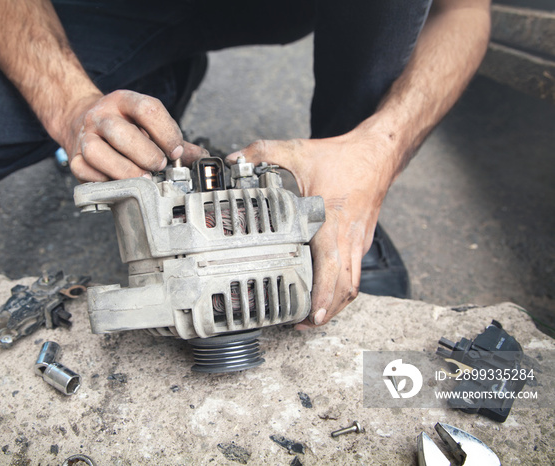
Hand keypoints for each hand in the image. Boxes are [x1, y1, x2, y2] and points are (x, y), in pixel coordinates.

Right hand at [64, 90, 207, 181]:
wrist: (83, 122)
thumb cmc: (125, 127)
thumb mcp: (150, 124)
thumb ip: (175, 140)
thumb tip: (201, 157)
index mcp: (124, 101)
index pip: (147, 109)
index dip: (166, 132)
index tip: (177, 152)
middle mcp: (101, 115)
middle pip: (120, 131)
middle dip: (145, 153)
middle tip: (160, 166)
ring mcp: (84, 136)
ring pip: (97, 152)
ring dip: (124, 170)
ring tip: (144, 179)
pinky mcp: (75, 159)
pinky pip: (86, 172)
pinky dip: (105, 181)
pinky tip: (122, 184)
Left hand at [225, 131, 396, 327]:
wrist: (377, 154)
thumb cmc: (343, 158)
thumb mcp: (298, 150)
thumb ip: (263, 152)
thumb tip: (235, 160)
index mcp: (331, 221)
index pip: (331, 267)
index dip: (324, 295)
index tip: (313, 314)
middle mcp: (348, 237)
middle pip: (344, 287)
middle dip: (327, 311)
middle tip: (304, 323)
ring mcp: (358, 241)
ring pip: (352, 284)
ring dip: (336, 304)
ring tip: (313, 317)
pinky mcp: (361, 241)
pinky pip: (354, 272)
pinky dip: (341, 288)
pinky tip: (326, 292)